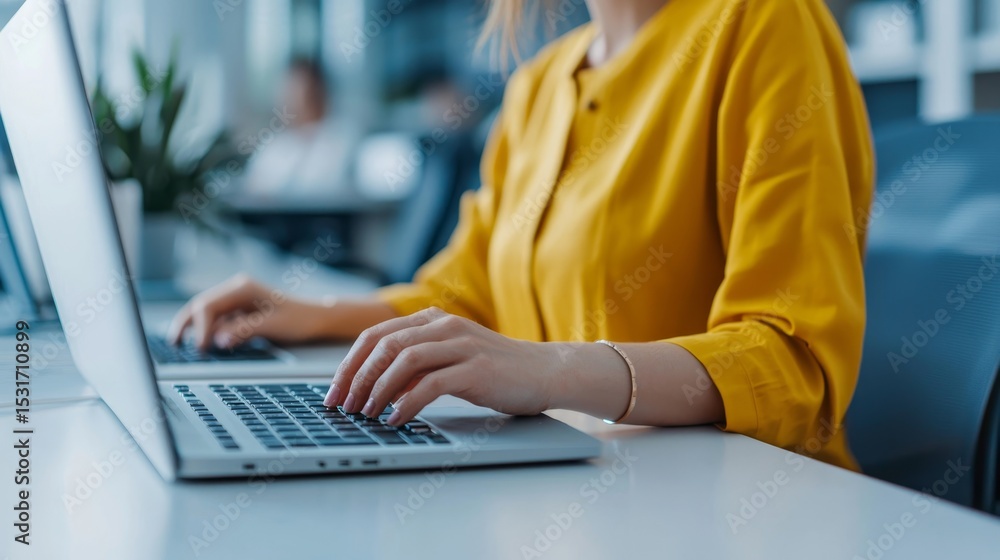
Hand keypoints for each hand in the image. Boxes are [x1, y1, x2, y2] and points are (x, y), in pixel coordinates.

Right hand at [167, 274, 327, 349]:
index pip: (208, 306)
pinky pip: (217, 320)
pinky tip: (205, 344)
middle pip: (200, 306)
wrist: (317, 318)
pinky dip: (209, 331)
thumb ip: (243, 330)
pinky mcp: (239, 311)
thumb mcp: (272, 325)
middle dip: (187, 324)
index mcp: (242, 288)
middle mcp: (236, 290)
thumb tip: (218, 338)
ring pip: (206, 313)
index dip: (199, 327)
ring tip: (185, 346)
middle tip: (175, 344)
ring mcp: (236, 300)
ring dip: (196, 328)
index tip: (201, 348)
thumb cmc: (300, 319)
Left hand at [323, 307, 558, 425]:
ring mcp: (461, 345)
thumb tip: (375, 385)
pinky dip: (406, 404)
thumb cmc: (497, 369)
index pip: (377, 335)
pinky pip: (430, 385)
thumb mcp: (451, 357)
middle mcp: (444, 326)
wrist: (546, 371)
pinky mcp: (476, 369)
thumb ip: (418, 363)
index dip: (350, 364)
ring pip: (403, 361)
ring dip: (377, 390)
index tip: (335, 391)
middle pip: (384, 346)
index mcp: (433, 319)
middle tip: (342, 405)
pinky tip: (396, 419)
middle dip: (356, 378)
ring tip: (365, 414)